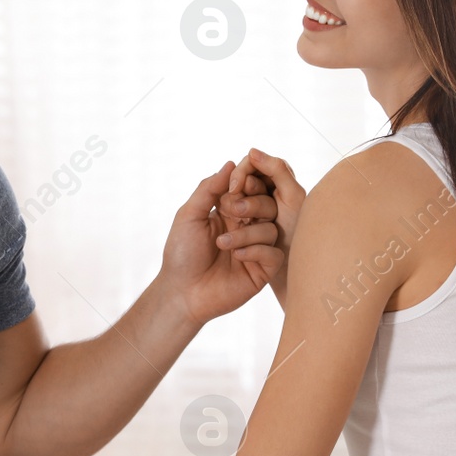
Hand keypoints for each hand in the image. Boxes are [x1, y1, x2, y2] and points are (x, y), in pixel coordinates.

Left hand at [159, 162, 285, 325]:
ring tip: (222, 244)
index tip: (235, 188)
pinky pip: (274, 253)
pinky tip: (236, 256)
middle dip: (252, 205)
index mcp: (231, 213)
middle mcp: (247, 228)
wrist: (182, 292)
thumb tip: (231, 163)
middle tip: (232, 212)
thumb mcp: (189, 215)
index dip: (247, 185)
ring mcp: (256, 249)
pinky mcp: (262, 270)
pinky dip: (256, 250)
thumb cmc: (181, 254)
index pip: (251, 190)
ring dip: (247, 233)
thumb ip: (209, 189)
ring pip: (270, 229)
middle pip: (268, 205)